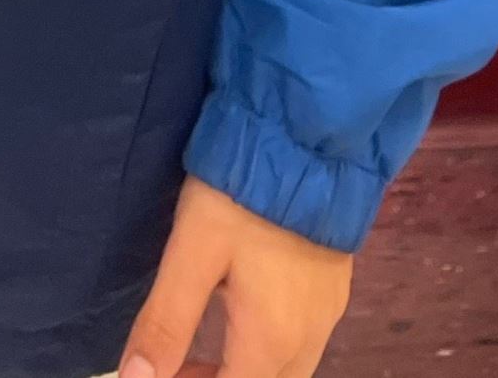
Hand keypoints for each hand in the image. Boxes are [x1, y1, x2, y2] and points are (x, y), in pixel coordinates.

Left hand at [118, 175, 353, 377]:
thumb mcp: (192, 252)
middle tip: (177, 361)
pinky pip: (302, 343)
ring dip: (246, 370)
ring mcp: (327, 315)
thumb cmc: (240, 197)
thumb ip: (166, 320)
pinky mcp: (334, 288)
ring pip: (288, 372)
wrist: (305, 142)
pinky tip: (243, 312)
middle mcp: (308, 341)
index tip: (163, 371)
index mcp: (271, 343)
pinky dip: (270, 349)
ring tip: (203, 343)